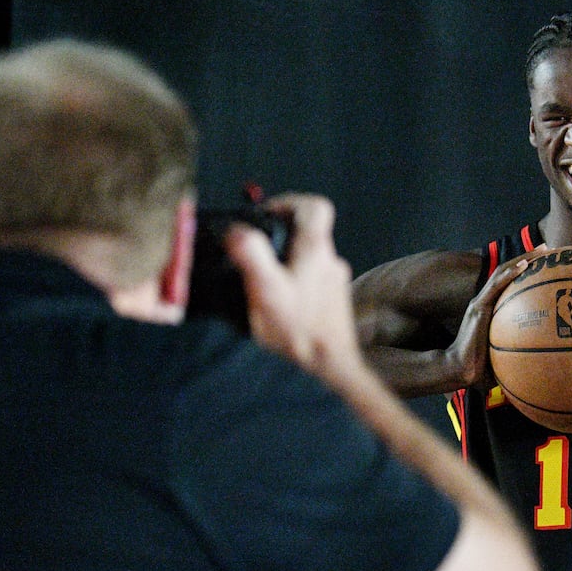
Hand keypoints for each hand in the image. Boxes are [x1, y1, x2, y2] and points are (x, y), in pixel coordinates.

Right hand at [224, 193, 361, 384]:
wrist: (330, 366)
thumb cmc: (300, 330)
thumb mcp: (267, 290)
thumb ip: (251, 255)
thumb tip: (236, 230)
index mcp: (316, 249)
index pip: (315, 207)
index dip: (290, 203)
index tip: (267, 216)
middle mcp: (330, 261)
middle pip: (308, 233)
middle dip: (280, 239)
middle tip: (257, 256)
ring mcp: (335, 282)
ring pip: (309, 259)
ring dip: (287, 265)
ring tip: (266, 285)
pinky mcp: (333, 302)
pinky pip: (312, 282)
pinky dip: (295, 285)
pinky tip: (281, 305)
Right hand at [444, 250, 537, 389]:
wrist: (461, 370)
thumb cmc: (481, 368)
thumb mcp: (505, 355)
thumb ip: (520, 352)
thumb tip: (546, 363)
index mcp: (490, 309)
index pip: (509, 283)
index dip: (525, 270)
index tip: (546, 264)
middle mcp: (485, 301)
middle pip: (508, 272)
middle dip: (528, 258)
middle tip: (548, 249)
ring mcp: (480, 302)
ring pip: (503, 272)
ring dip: (523, 259)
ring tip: (542, 251)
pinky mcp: (478, 307)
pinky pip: (496, 285)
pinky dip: (511, 273)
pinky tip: (525, 265)